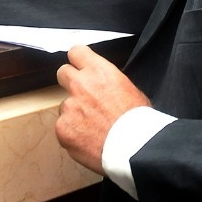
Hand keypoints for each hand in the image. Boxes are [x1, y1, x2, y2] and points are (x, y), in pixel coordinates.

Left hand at [55, 44, 149, 174]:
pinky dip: (73, 134)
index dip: (78, 61)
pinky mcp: (62, 128)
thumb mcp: (129, 90)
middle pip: (63, 73)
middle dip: (70, 83)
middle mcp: (80, 85)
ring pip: (64, 106)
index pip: (76, 52)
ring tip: (93, 128)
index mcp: (99, 71)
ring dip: (74, 114)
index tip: (80, 68)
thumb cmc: (138, 122)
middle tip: (82, 97)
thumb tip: (102, 87)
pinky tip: (89, 141)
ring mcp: (69, 107)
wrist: (135, 149)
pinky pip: (63, 128)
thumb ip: (108, 82)